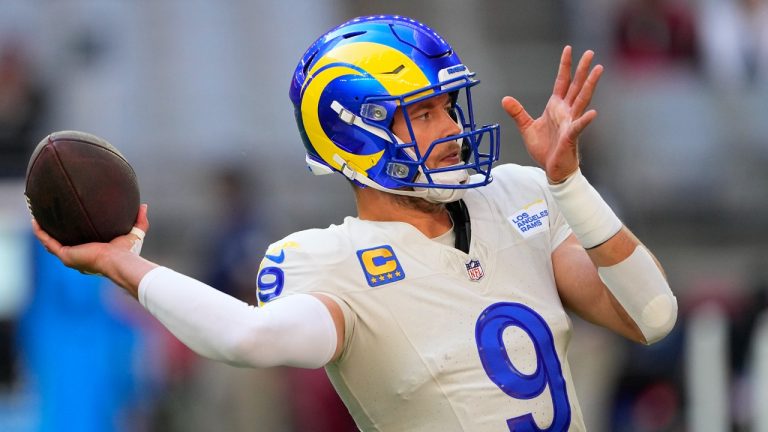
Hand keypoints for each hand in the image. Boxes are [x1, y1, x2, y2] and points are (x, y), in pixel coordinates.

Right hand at [32, 204, 149, 275]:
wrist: (119, 261)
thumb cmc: (128, 252)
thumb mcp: (134, 233)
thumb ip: (140, 220)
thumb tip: (144, 205)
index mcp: (92, 253)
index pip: (80, 244)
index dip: (74, 233)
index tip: (71, 221)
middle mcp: (79, 256)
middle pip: (62, 243)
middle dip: (54, 231)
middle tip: (50, 217)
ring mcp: (70, 257)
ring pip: (51, 242)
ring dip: (43, 230)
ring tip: (37, 216)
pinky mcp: (65, 254)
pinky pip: (47, 241)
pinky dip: (40, 232)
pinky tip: (35, 220)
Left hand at [502, 46, 602, 182]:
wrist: (552, 168)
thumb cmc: (545, 148)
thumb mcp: (526, 128)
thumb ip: (518, 113)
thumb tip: (505, 99)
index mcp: (556, 107)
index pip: (562, 81)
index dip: (565, 66)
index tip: (569, 49)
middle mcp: (566, 111)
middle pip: (576, 86)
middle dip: (583, 69)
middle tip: (591, 53)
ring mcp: (570, 123)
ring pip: (582, 100)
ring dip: (590, 85)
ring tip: (599, 70)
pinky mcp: (570, 137)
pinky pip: (578, 127)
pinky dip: (584, 120)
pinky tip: (593, 113)